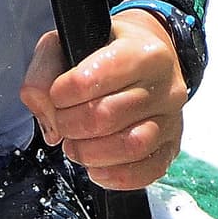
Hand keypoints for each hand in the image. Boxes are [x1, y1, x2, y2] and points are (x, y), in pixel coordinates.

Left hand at [20, 10, 188, 191]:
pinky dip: (115, 176)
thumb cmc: (102, 49)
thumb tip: (45, 109)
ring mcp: (172, 118)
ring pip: (131, 146)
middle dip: (70, 125)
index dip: (61, 93)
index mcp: (141, 51)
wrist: (143, 54)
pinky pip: (148, 171)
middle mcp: (165, 85)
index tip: (56, 95)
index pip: (90, 79)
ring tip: (75, 144)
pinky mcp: (173, 145)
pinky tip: (96, 167)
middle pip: (107, 116)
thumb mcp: (66, 43)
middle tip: (61, 122)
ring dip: (90, 153)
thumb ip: (44, 70)